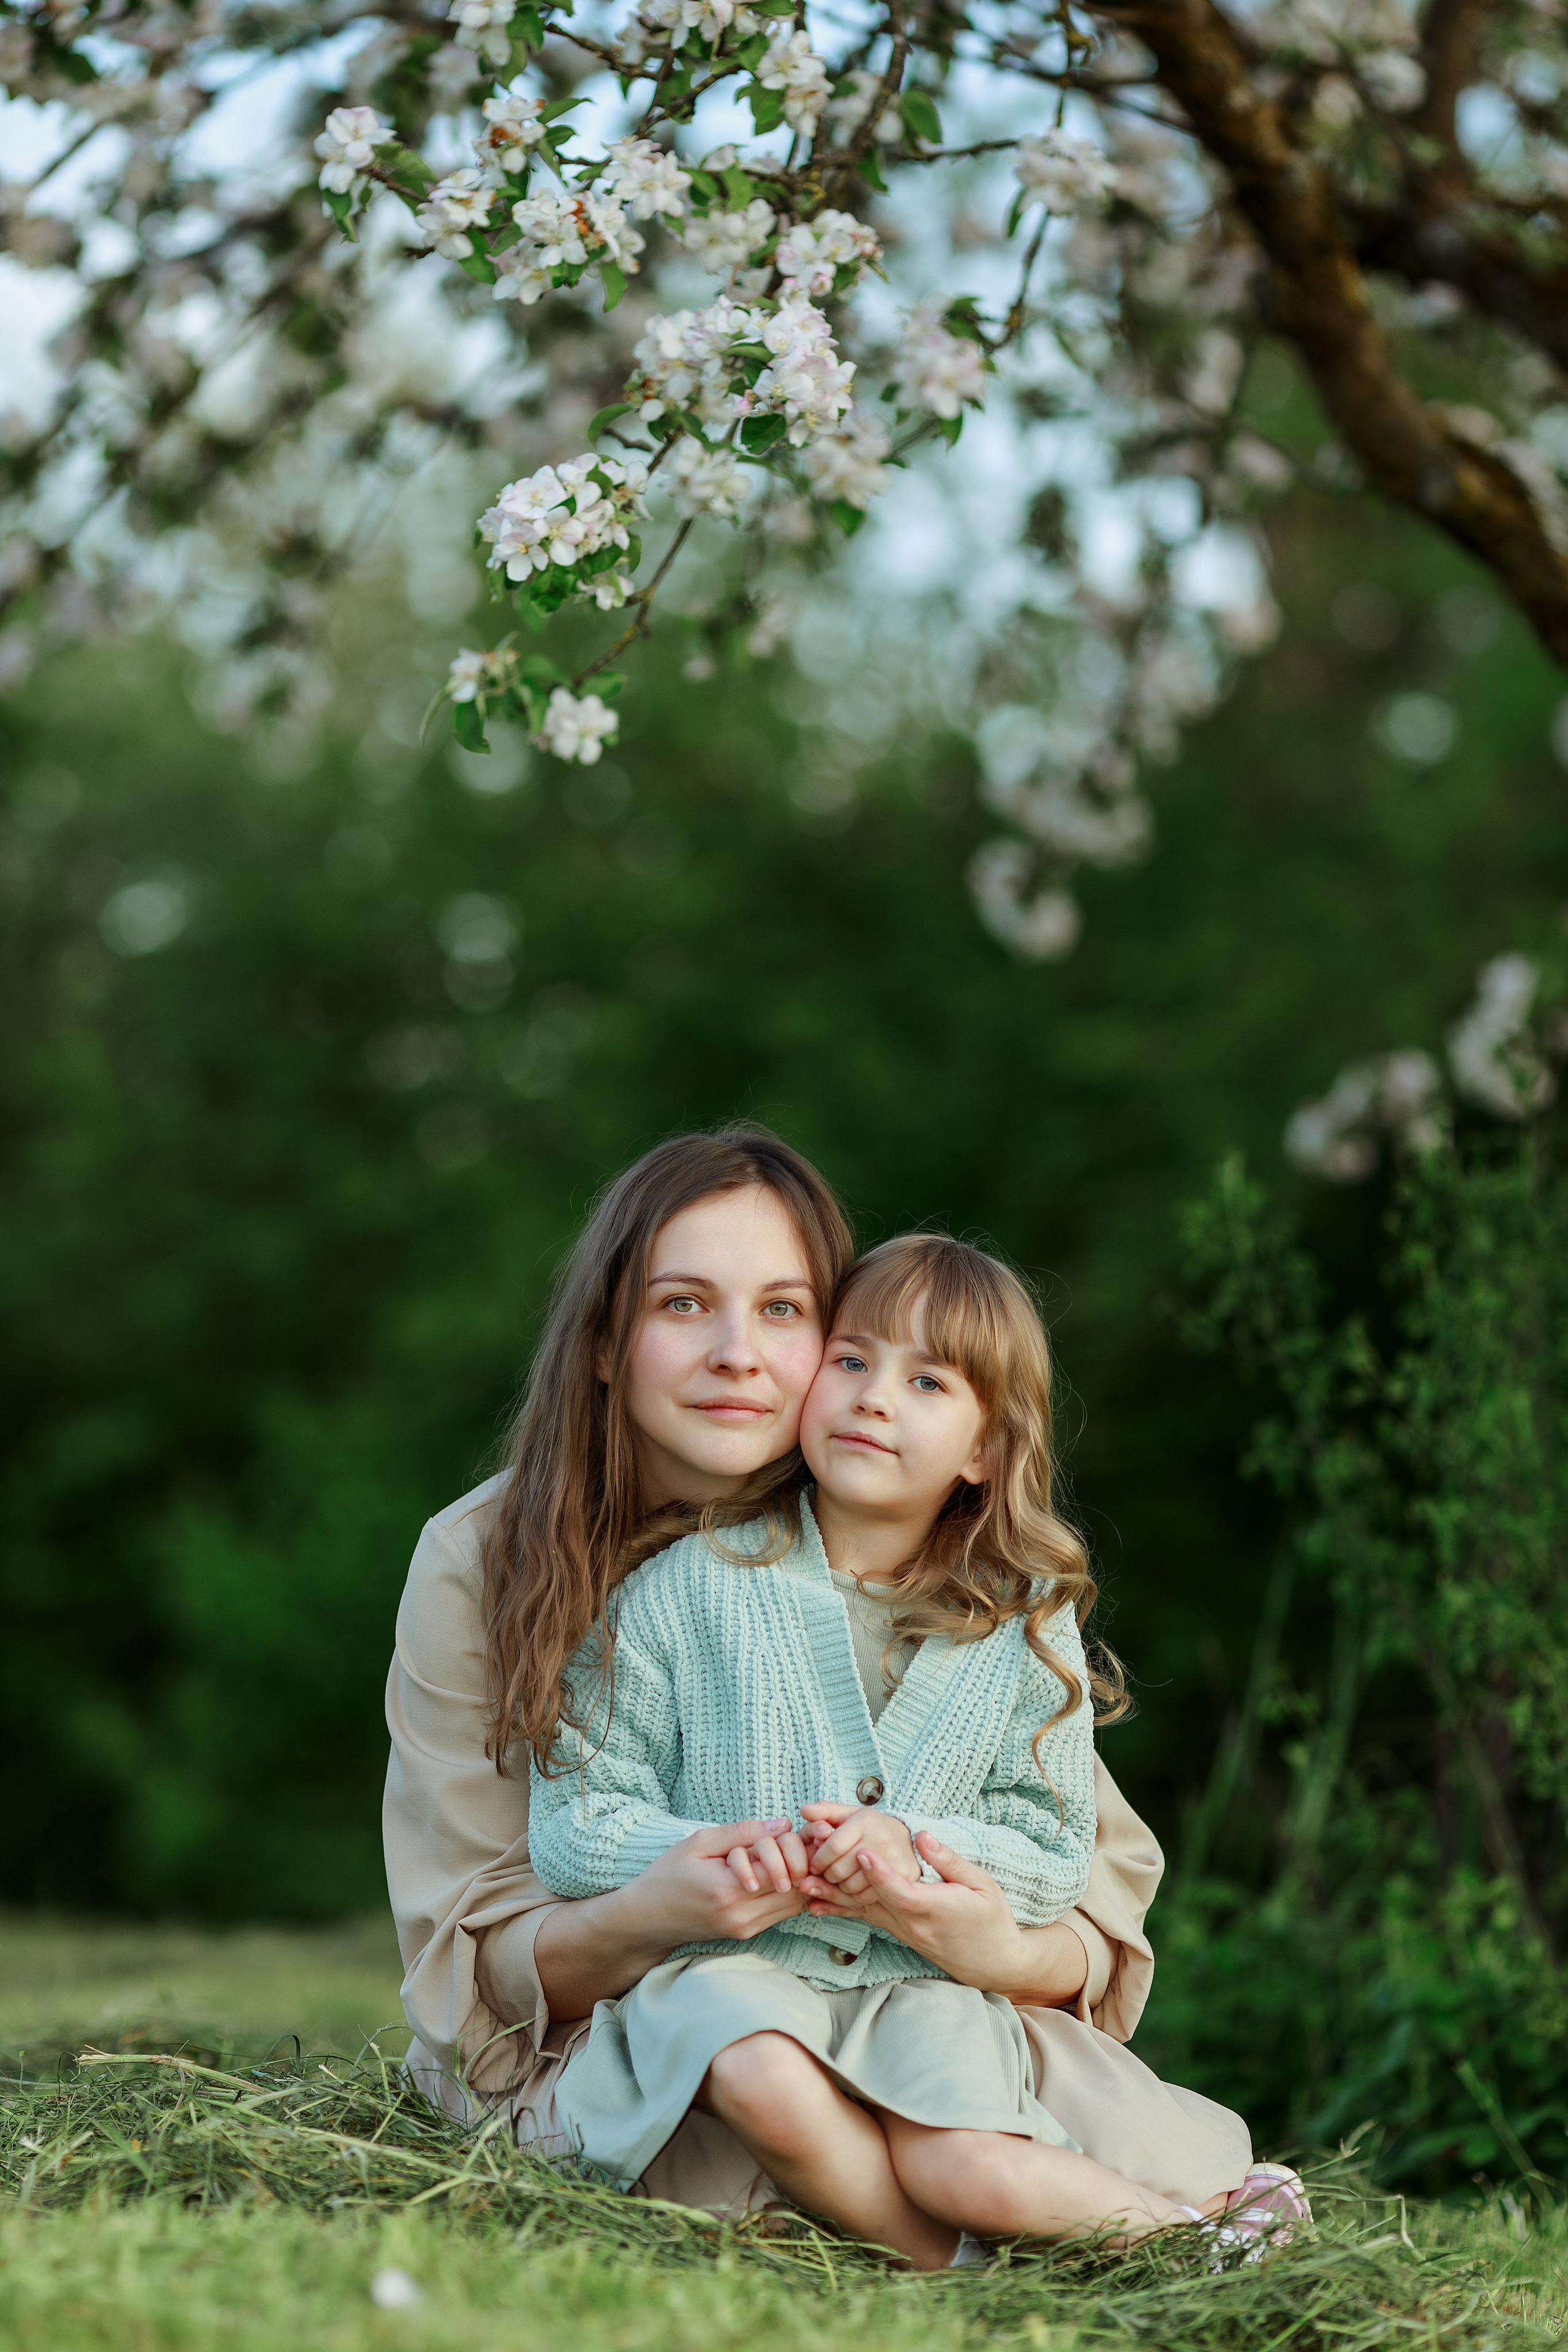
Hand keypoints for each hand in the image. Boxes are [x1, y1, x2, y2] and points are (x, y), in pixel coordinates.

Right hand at [638, 1819, 808, 1943]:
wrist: (648, 1917)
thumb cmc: (669, 1874)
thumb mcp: (700, 1842)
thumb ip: (743, 1832)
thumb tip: (784, 1825)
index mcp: (729, 1890)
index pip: (783, 1866)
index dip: (794, 1845)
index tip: (792, 1830)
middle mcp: (742, 1916)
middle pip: (797, 1888)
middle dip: (802, 1860)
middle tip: (795, 1839)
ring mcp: (746, 1928)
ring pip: (796, 1903)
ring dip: (799, 1876)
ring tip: (789, 1852)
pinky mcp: (747, 1933)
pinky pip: (783, 1911)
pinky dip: (789, 1890)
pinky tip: (779, 1870)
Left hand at [799, 1799, 918, 1898]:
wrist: (906, 1839)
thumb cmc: (870, 1826)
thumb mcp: (849, 1814)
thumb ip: (825, 1811)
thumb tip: (803, 1811)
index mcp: (864, 1821)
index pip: (832, 1847)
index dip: (818, 1860)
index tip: (813, 1866)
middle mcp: (879, 1839)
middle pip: (839, 1870)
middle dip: (826, 1876)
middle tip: (826, 1874)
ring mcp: (891, 1860)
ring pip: (851, 1886)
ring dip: (839, 1887)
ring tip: (840, 1879)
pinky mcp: (899, 1878)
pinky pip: (867, 1896)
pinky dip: (855, 1896)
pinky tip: (853, 1886)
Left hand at [802, 1830, 1090, 2005]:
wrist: (992, 1961)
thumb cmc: (991, 1918)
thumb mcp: (981, 1885)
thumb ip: (949, 1861)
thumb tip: (921, 1837)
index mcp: (933, 1907)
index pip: (900, 1889)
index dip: (879, 1872)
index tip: (859, 1851)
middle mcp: (912, 1922)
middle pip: (871, 1900)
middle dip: (841, 1879)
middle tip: (813, 1861)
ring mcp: (902, 1930)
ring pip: (862, 1910)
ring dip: (832, 1896)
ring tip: (801, 1884)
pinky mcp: (898, 1932)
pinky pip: (866, 1918)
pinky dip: (841, 1909)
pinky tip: (816, 1905)